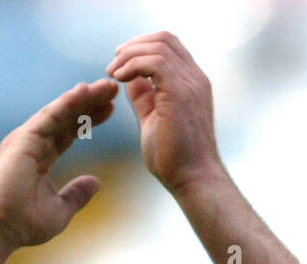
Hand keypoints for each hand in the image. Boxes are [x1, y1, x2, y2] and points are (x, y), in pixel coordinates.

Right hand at [0, 79, 117, 249]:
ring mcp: (25, 140)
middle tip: (112, 89)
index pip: (68, 133)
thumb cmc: (23, 225)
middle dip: (89, 102)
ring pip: (60, 112)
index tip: (110, 110)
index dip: (89, 120)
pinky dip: (68, 102)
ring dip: (83, 97)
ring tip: (107, 86)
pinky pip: (50, 116)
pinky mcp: (23, 139)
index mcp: (39, 158)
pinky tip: (85, 91)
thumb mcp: (60, 210)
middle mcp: (31, 144)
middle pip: (66, 118)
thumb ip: (77, 194)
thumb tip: (97, 182)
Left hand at [107, 32, 222, 194]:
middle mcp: (194, 78)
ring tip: (112, 73)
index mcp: (192, 82)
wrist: (194, 180)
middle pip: (164, 39)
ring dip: (130, 55)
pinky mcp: (180, 93)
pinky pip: (154, 62)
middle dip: (133, 45)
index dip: (142, 46)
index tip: (121, 61)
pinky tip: (119, 79)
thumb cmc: (175, 160)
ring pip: (158, 46)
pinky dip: (133, 65)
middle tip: (113, 63)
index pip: (169, 46)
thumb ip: (144, 98)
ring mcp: (190, 83)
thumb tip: (130, 80)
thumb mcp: (153, 119)